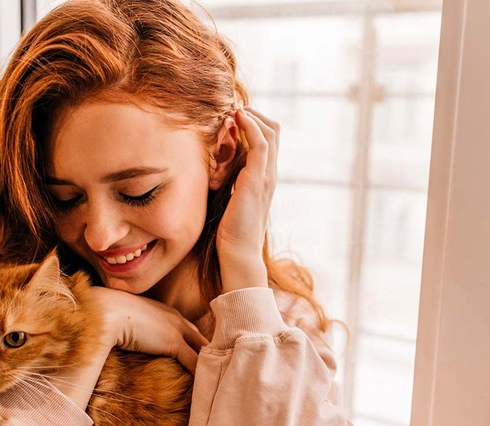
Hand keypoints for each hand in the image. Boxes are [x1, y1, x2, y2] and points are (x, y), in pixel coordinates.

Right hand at [83, 287, 208, 372]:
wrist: (106, 311)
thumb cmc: (109, 315)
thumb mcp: (127, 320)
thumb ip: (134, 329)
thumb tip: (128, 339)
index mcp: (166, 312)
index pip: (189, 329)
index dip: (197, 343)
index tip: (203, 355)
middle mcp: (175, 318)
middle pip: (201, 338)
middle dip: (210, 352)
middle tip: (219, 367)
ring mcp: (176, 330)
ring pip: (202, 350)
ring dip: (209, 364)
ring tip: (217, 379)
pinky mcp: (174, 343)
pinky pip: (194, 362)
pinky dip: (200, 374)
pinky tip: (205, 385)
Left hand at [216, 106, 278, 290]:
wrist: (238, 254)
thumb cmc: (230, 233)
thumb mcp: (228, 200)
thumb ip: (228, 183)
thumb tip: (215, 170)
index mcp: (264, 179)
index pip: (268, 140)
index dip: (254, 123)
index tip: (233, 115)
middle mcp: (269, 174)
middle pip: (274, 131)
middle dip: (255, 114)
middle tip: (233, 107)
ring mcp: (266, 177)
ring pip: (270, 133)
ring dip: (252, 116)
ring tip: (234, 108)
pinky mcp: (257, 180)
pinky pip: (261, 144)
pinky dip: (251, 126)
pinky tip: (237, 119)